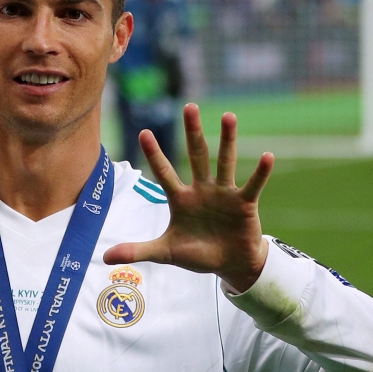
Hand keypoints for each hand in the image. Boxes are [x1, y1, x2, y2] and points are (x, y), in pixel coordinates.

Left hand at [103, 104, 273, 292]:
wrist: (230, 265)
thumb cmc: (197, 254)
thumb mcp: (165, 253)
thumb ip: (138, 251)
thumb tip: (104, 257)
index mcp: (181, 198)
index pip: (164, 172)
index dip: (155, 154)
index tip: (143, 131)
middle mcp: (202, 190)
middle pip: (197, 155)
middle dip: (192, 132)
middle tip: (189, 106)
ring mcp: (224, 194)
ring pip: (225, 162)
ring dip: (228, 140)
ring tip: (228, 116)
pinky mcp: (244, 203)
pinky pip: (253, 185)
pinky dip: (261, 172)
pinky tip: (268, 156)